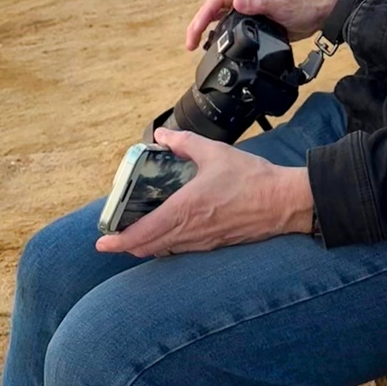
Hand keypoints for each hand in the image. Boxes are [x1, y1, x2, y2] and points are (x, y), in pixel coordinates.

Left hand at [95, 127, 314, 257]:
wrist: (284, 202)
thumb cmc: (253, 179)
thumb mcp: (216, 152)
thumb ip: (185, 142)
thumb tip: (163, 135)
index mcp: (186, 208)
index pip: (144, 232)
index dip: (119, 241)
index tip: (102, 241)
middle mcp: (191, 231)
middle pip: (148, 247)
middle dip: (127, 245)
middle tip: (113, 237)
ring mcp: (203, 242)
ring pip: (164, 251)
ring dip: (146, 246)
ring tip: (135, 235)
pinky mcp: (215, 245)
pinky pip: (182, 250)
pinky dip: (166, 245)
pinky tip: (167, 234)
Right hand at [185, 0, 336, 50]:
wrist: (315, 17)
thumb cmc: (300, 8)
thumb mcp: (280, 6)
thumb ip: (259, 4)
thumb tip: (236, 2)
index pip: (216, 1)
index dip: (202, 16)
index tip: (195, 34)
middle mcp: (245, 0)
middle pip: (213, 9)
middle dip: (199, 25)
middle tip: (190, 45)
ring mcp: (248, 11)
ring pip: (220, 18)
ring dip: (207, 30)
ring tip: (198, 47)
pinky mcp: (253, 22)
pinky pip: (230, 27)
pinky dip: (220, 36)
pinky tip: (218, 47)